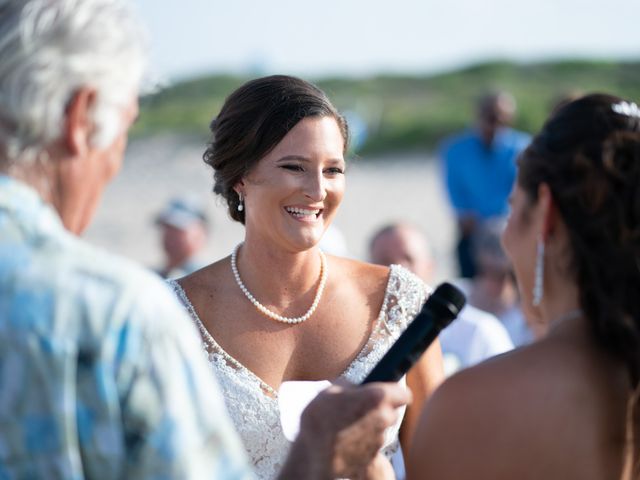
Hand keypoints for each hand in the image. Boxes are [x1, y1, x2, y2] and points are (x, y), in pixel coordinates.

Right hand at [278, 382, 410, 479]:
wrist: (313, 455)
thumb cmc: (320, 418)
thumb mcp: (331, 389)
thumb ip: (351, 386)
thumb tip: (356, 388)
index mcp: (377, 397)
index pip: (404, 394)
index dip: (394, 393)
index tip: (386, 393)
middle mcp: (384, 418)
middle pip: (391, 412)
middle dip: (379, 410)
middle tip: (359, 409)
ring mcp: (380, 439)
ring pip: (382, 428)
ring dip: (370, 426)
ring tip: (348, 426)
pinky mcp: (373, 456)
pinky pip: (373, 444)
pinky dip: (363, 441)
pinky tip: (346, 439)